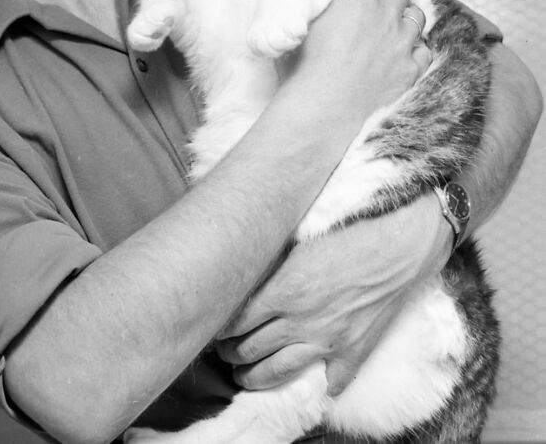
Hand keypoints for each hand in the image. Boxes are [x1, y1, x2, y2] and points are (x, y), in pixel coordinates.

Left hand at [216, 195, 452, 394]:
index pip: (234, 321)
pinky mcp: (353, 351)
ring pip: (276, 372)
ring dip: (253, 377)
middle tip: (223, 350)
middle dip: (229, 353)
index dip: (218, 327)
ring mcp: (327, 340)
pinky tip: (305, 384)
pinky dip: (315, 386)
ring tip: (243, 374)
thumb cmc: (350, 228)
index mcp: (283, 289)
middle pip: (249, 349)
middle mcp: (299, 320)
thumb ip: (273, 265)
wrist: (402, 240)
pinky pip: (329, 382)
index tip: (213, 325)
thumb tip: (246, 271)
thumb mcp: (300, 242)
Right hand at [278, 0, 431, 128]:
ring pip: (417, 14)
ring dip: (406, 12)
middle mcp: (385, 14)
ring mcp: (401, 42)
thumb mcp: (293, 24)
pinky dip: (415, 48)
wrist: (324, 108)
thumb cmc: (303, 66)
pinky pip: (423, 51)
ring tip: (395, 16)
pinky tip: (403, 51)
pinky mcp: (409, 70)